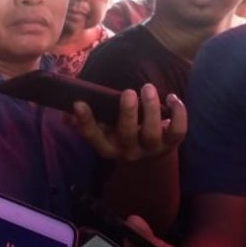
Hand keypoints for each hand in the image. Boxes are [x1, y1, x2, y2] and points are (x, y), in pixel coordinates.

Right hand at [72, 83, 186, 161]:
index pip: (94, 137)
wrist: (147, 158)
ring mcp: (151, 149)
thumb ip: (87, 120)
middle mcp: (128, 151)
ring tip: (148, 88)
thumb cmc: (120, 134)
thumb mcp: (103, 130)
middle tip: (128, 91)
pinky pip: (178, 132)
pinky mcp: (171, 145)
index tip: (79, 103)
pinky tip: (172, 97)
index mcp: (108, 147)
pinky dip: (179, 114)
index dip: (86, 122)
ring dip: (151, 109)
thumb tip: (66, 113)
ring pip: (152, 133)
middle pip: (126, 134)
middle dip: (127, 113)